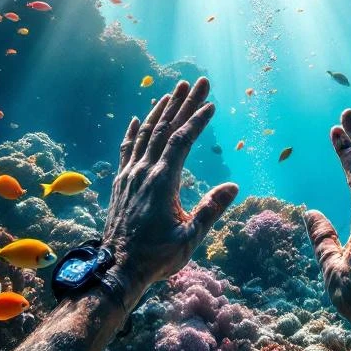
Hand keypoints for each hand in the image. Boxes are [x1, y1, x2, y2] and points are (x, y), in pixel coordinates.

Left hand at [102, 78, 238, 301]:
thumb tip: (233, 186)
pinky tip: (136, 118)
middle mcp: (143, 171)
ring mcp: (129, 175)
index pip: (182, 140)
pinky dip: (133, 131)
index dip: (197, 120)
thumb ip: (210, 210)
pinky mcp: (120, 182)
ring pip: (145, 133)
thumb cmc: (156, 257)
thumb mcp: (190, 238)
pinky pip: (126, 149)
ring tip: (172, 91)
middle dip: (182, 103)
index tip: (211, 104)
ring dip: (159, 110)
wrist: (117, 268)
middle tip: (197, 81)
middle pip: (165, 128)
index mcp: (163, 181)